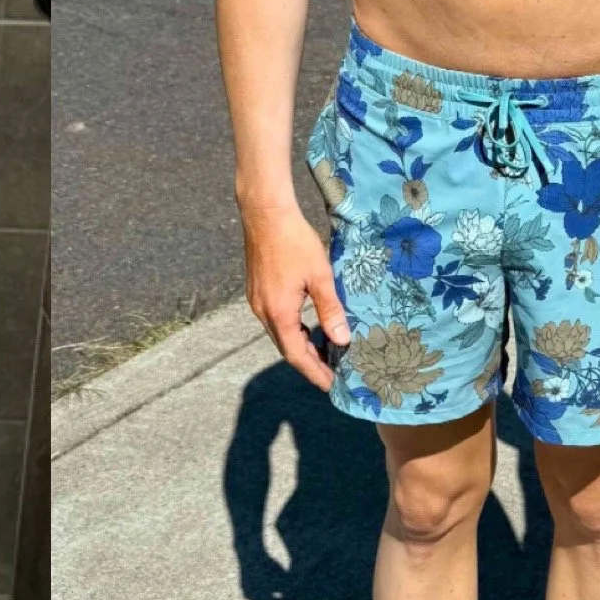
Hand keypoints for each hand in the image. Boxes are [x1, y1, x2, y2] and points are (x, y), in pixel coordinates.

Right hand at [241, 197, 349, 390]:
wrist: (265, 213)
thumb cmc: (295, 242)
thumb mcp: (320, 276)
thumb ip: (330, 310)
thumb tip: (342, 340)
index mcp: (278, 313)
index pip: (297, 356)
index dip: (315, 373)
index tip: (332, 386)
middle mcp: (263, 312)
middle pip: (286, 348)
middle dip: (309, 363)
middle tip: (333, 374)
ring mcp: (257, 301)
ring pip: (280, 334)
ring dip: (301, 346)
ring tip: (325, 353)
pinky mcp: (257, 291)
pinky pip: (275, 320)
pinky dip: (293, 330)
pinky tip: (308, 326)